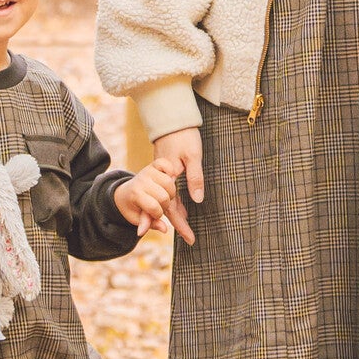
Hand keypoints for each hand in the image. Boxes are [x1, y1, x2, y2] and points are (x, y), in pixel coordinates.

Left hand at [114, 162, 181, 235]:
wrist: (124, 193)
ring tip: (165, 195)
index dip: (157, 215)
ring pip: (169, 183)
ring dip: (170, 191)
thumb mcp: (137, 219)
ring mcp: (148, 170)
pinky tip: (169, 179)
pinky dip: (170, 170)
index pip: (154, 208)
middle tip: (160, 205)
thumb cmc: (133, 208)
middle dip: (165, 205)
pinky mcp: (154, 164)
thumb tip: (164, 229)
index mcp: (135, 194)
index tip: (154, 215)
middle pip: (164, 197)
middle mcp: (141, 180)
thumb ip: (149, 223)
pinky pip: (167, 164)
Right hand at [147, 126, 205, 246]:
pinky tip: (184, 208)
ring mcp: (161, 176)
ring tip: (186, 229)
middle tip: (190, 240)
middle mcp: (161, 179)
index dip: (180, 224)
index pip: (172, 207)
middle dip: (178, 224)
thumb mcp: (193, 156)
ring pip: (167, 200)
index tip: (189, 239)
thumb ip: (195, 177)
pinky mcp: (164, 172)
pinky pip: (168, 192)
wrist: (172, 118)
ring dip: (175, 215)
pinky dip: (175, 202)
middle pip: (167, 207)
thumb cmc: (184, 135)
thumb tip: (197, 200)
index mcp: (167, 177)